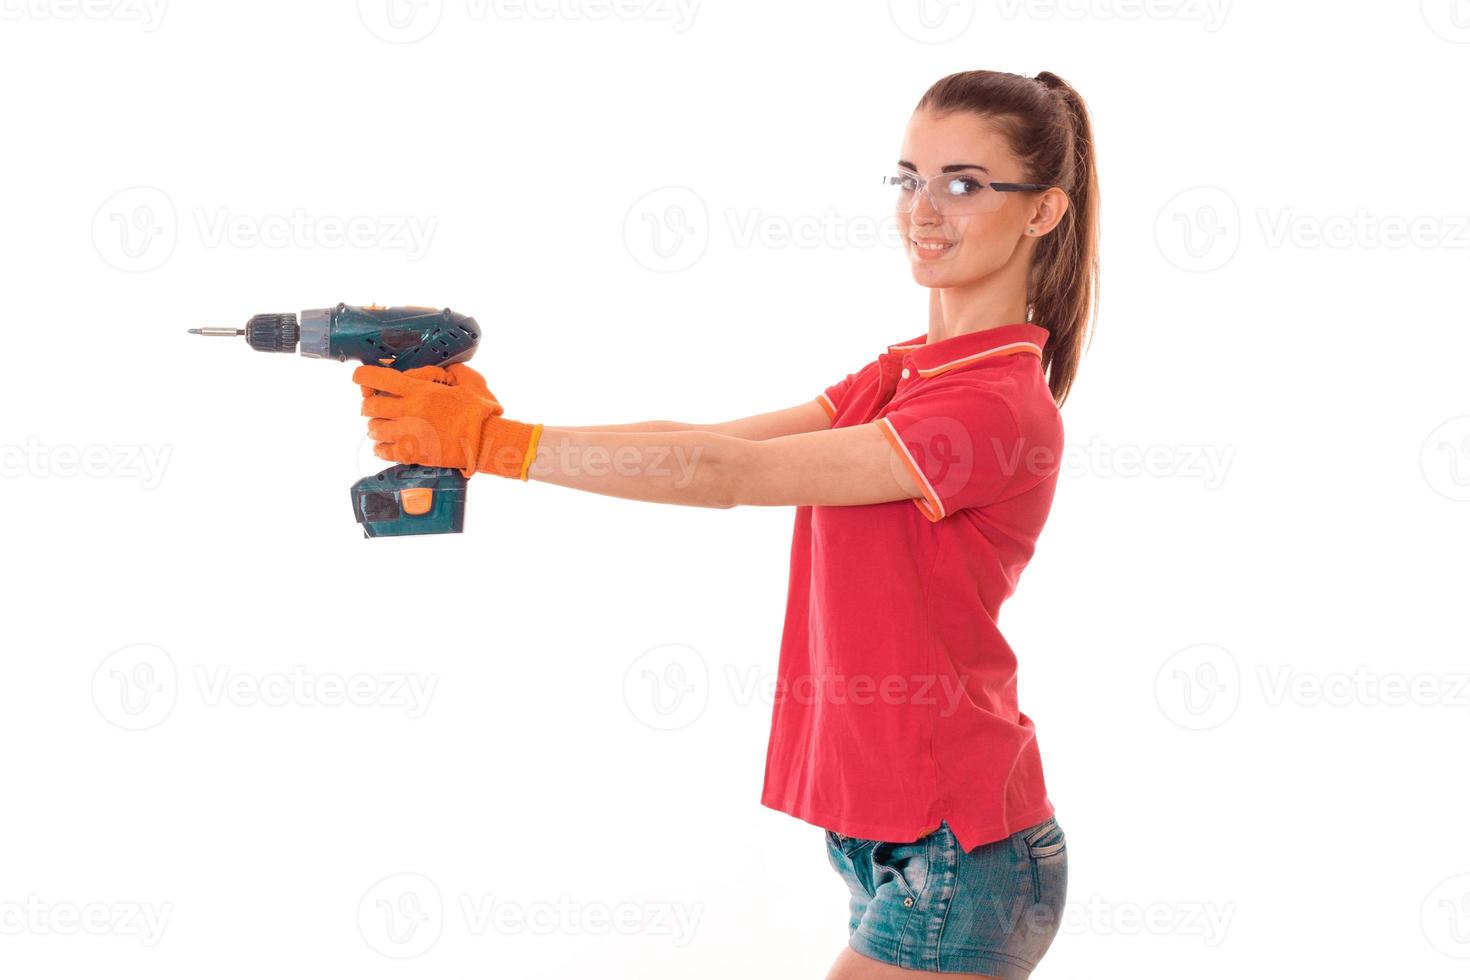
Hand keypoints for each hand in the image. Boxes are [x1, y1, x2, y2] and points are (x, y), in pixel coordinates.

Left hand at [355, 364, 542, 479]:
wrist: (488, 441)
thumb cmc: (479, 412)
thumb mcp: (466, 381)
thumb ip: (443, 372)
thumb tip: (427, 372)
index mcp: (420, 391)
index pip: (377, 378)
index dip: (362, 376)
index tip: (359, 377)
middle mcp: (409, 410)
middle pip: (369, 406)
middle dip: (369, 405)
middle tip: (376, 407)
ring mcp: (409, 434)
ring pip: (373, 429)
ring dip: (375, 427)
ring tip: (384, 428)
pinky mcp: (412, 454)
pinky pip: (383, 451)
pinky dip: (380, 448)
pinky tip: (386, 446)